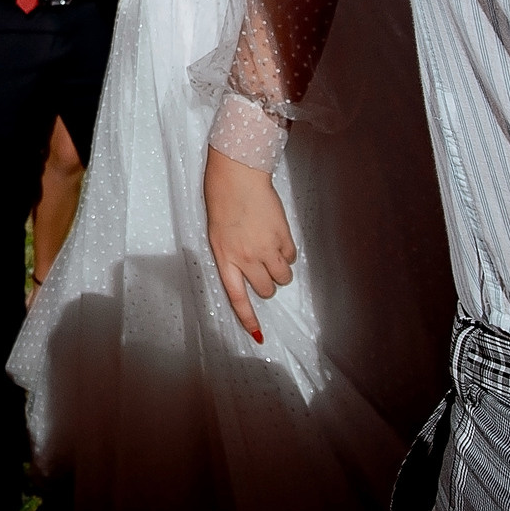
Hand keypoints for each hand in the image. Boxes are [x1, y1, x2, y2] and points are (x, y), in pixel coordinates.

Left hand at [204, 147, 296, 340]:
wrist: (237, 174)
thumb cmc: (222, 200)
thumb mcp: (217, 232)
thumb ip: (231, 254)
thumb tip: (250, 270)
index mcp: (224, 257)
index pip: (237, 297)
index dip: (248, 318)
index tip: (258, 335)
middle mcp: (245, 257)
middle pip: (266, 290)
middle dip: (268, 283)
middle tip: (263, 267)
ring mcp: (265, 247)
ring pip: (283, 277)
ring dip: (280, 270)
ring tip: (271, 250)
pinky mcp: (282, 235)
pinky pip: (291, 256)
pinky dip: (287, 252)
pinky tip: (277, 235)